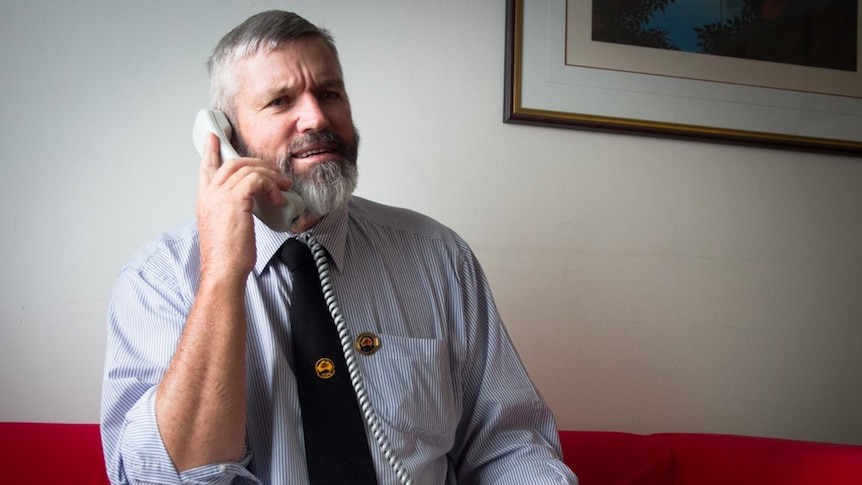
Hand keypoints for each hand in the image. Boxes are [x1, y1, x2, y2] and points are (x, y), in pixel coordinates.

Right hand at [196, 133, 291, 281]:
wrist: (223, 271)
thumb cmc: (227, 257)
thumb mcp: (225, 228)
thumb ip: (231, 211)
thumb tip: (249, 205)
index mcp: (205, 200)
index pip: (206, 167)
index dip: (211, 150)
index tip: (214, 138)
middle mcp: (209, 194)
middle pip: (231, 163)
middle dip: (256, 162)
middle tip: (273, 171)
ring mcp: (220, 196)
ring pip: (247, 169)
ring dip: (270, 176)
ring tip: (283, 187)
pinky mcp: (235, 200)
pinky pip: (257, 180)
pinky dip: (271, 186)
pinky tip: (279, 198)